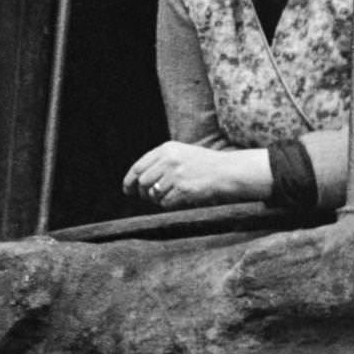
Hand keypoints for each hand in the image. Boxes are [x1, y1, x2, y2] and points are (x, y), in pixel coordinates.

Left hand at [123, 141, 247, 209]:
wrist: (226, 171)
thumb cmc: (203, 164)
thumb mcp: (180, 154)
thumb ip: (160, 162)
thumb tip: (137, 181)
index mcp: (167, 149)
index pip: (138, 166)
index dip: (129, 180)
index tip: (127, 189)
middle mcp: (169, 160)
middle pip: (142, 182)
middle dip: (143, 192)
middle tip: (149, 197)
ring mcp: (176, 174)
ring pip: (153, 194)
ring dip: (158, 199)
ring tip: (171, 195)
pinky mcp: (183, 189)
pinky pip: (165, 203)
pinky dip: (168, 204)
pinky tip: (179, 198)